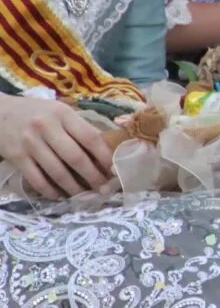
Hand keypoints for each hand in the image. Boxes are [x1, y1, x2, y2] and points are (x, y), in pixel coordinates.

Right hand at [0, 93, 116, 198]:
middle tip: (104, 189)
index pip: (90, 137)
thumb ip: (79, 127)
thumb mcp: (59, 112)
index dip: (105, 156)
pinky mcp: (16, 156)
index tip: (115, 170)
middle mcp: (46, 127)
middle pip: (76, 157)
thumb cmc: (36, 113)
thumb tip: (106, 151)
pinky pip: (37, 179)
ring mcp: (30, 142)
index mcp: (63, 114)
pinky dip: (50, 191)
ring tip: (85, 195)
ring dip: (74, 188)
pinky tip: (60, 196)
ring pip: (57, 172)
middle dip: (93, 177)